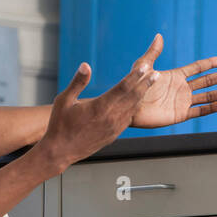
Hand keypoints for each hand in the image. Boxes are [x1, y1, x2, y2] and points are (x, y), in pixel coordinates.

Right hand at [37, 39, 160, 169]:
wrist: (61, 151)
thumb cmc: (59, 125)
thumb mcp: (64, 100)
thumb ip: (78, 82)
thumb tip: (86, 65)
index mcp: (99, 107)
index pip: (122, 88)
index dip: (135, 76)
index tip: (144, 67)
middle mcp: (110, 117)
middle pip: (133, 97)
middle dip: (146, 84)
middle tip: (156, 74)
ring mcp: (114, 128)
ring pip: (132, 108)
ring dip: (142, 95)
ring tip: (150, 84)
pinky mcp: (114, 134)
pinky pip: (128, 118)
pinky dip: (134, 108)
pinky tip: (137, 101)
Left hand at [131, 34, 216, 127]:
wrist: (128, 106)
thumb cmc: (133, 85)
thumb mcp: (143, 66)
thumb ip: (153, 52)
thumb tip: (159, 35)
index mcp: (176, 76)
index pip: (199, 68)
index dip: (211, 63)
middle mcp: (182, 88)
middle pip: (208, 81)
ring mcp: (183, 102)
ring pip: (208, 96)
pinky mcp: (180, 114)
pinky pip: (199, 111)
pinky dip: (212, 108)